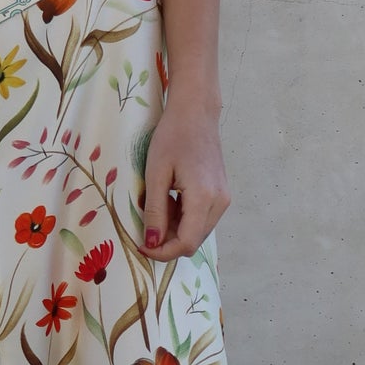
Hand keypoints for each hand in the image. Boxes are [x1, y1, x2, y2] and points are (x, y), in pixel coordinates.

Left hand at [138, 102, 230, 261]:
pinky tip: (170, 201)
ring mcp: (223, 199)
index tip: (141, 246)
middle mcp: (219, 203)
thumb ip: (155, 211)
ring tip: (158, 207)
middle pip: (193, 241)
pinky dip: (184, 220)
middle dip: (167, 242)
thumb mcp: (156, 174)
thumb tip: (152, 243)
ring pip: (198, 232)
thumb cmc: (172, 136)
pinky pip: (202, 219)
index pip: (185, 243)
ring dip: (175, 230)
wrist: (196, 113)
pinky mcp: (221, 194)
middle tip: (145, 226)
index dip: (162, 252)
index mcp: (204, 198)